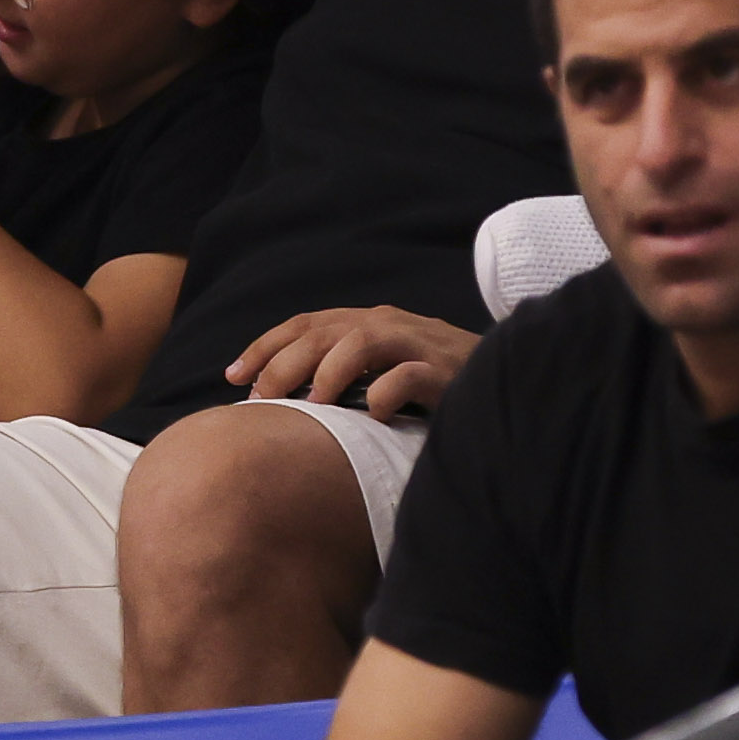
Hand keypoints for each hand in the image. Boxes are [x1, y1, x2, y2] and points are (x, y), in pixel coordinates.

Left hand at [229, 307, 477, 420]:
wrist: (507, 384)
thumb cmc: (434, 386)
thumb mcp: (381, 372)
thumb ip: (341, 376)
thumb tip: (278, 399)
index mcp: (369, 322)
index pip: (307, 324)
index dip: (265, 346)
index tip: (231, 376)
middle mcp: (390, 324)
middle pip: (324, 331)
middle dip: (285, 364)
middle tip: (263, 400)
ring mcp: (419, 344)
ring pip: (360, 341)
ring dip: (328, 373)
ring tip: (312, 407)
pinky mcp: (446, 372)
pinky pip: (407, 377)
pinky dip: (384, 395)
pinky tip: (373, 417)